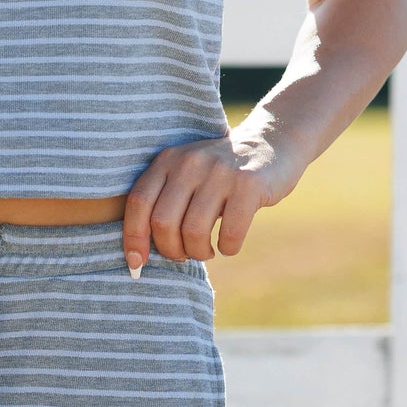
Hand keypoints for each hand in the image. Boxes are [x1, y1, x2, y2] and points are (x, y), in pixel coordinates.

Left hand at [121, 128, 295, 275]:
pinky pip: (229, 234)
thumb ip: (163, 202)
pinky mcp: (249, 184)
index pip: (138, 202)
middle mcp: (190, 162)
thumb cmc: (220, 174)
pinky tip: (228, 244)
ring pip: (194, 232)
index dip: (134, 238)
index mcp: (168, 160)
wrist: (272, 143)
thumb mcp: (186, 174)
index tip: (137, 263)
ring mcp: (220, 172)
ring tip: (206, 250)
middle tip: (184, 254)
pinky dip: (227, 248)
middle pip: (163, 222)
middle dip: (171, 250)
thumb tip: (138, 256)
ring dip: (199, 253)